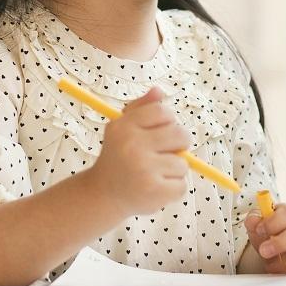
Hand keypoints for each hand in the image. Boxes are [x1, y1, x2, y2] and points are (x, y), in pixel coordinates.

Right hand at [85, 86, 189, 215]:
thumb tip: (159, 91)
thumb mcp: (122, 128)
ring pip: (182, 163)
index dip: (168, 122)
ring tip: (154, 173)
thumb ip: (141, 108)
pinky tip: (155, 188)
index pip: (163, 112)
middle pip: (180, 134)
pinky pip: (182, 185)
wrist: (103, 195)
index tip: (161, 132)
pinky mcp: (154, 191)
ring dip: (173, 170)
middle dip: (178, 144)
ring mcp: (144, 169)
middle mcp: (132, 146)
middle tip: (164, 153)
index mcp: (124, 127)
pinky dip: (173, 189)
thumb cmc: (118, 157)